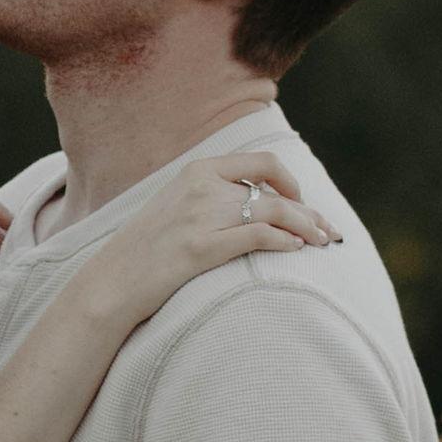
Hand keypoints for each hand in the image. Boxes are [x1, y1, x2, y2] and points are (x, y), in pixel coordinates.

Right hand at [79, 152, 341, 332]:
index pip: (261, 162)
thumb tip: (255, 200)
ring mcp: (202, 215)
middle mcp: (203, 186)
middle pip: (273, 190)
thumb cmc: (146, 248)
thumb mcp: (176, 203)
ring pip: (272, 212)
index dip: (290, 180)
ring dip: (305, 227)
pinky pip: (257, 236)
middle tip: (328, 229)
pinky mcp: (202, 247)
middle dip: (308, 210)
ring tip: (322, 242)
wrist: (113, 280)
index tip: (302, 200)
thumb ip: (211, 193)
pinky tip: (297, 249)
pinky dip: (284, 241)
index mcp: (198, 169)